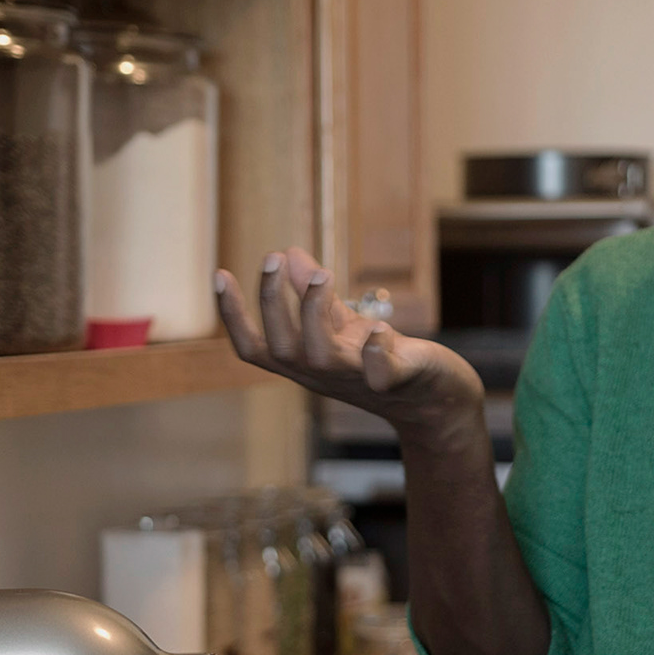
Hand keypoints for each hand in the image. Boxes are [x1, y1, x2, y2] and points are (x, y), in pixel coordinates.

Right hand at [216, 248, 483, 439]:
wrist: (434, 400)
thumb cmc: (382, 360)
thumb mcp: (342, 324)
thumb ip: (315, 294)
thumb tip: (290, 254)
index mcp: (304, 361)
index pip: (255, 347)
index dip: (233, 315)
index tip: (219, 274)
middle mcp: (323, 374)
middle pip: (280, 348)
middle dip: (271, 303)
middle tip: (272, 257)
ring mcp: (358, 378)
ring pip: (319, 356)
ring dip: (314, 313)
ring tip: (322, 274)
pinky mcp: (399, 379)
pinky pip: (382, 373)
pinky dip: (376, 352)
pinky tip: (377, 327)